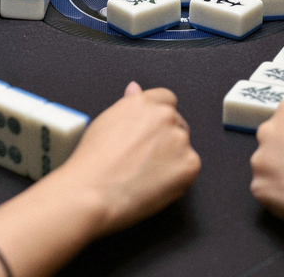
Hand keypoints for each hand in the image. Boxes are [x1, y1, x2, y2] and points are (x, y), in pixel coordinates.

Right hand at [59, 82, 200, 238]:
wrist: (93, 194)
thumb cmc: (92, 163)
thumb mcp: (105, 122)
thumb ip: (128, 105)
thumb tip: (135, 89)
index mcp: (143, 103)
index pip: (165, 100)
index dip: (158, 118)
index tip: (151, 133)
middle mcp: (164, 116)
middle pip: (177, 123)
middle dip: (166, 138)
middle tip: (145, 160)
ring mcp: (179, 140)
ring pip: (183, 146)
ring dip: (172, 157)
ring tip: (145, 175)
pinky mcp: (189, 164)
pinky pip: (190, 167)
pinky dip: (178, 177)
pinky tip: (155, 184)